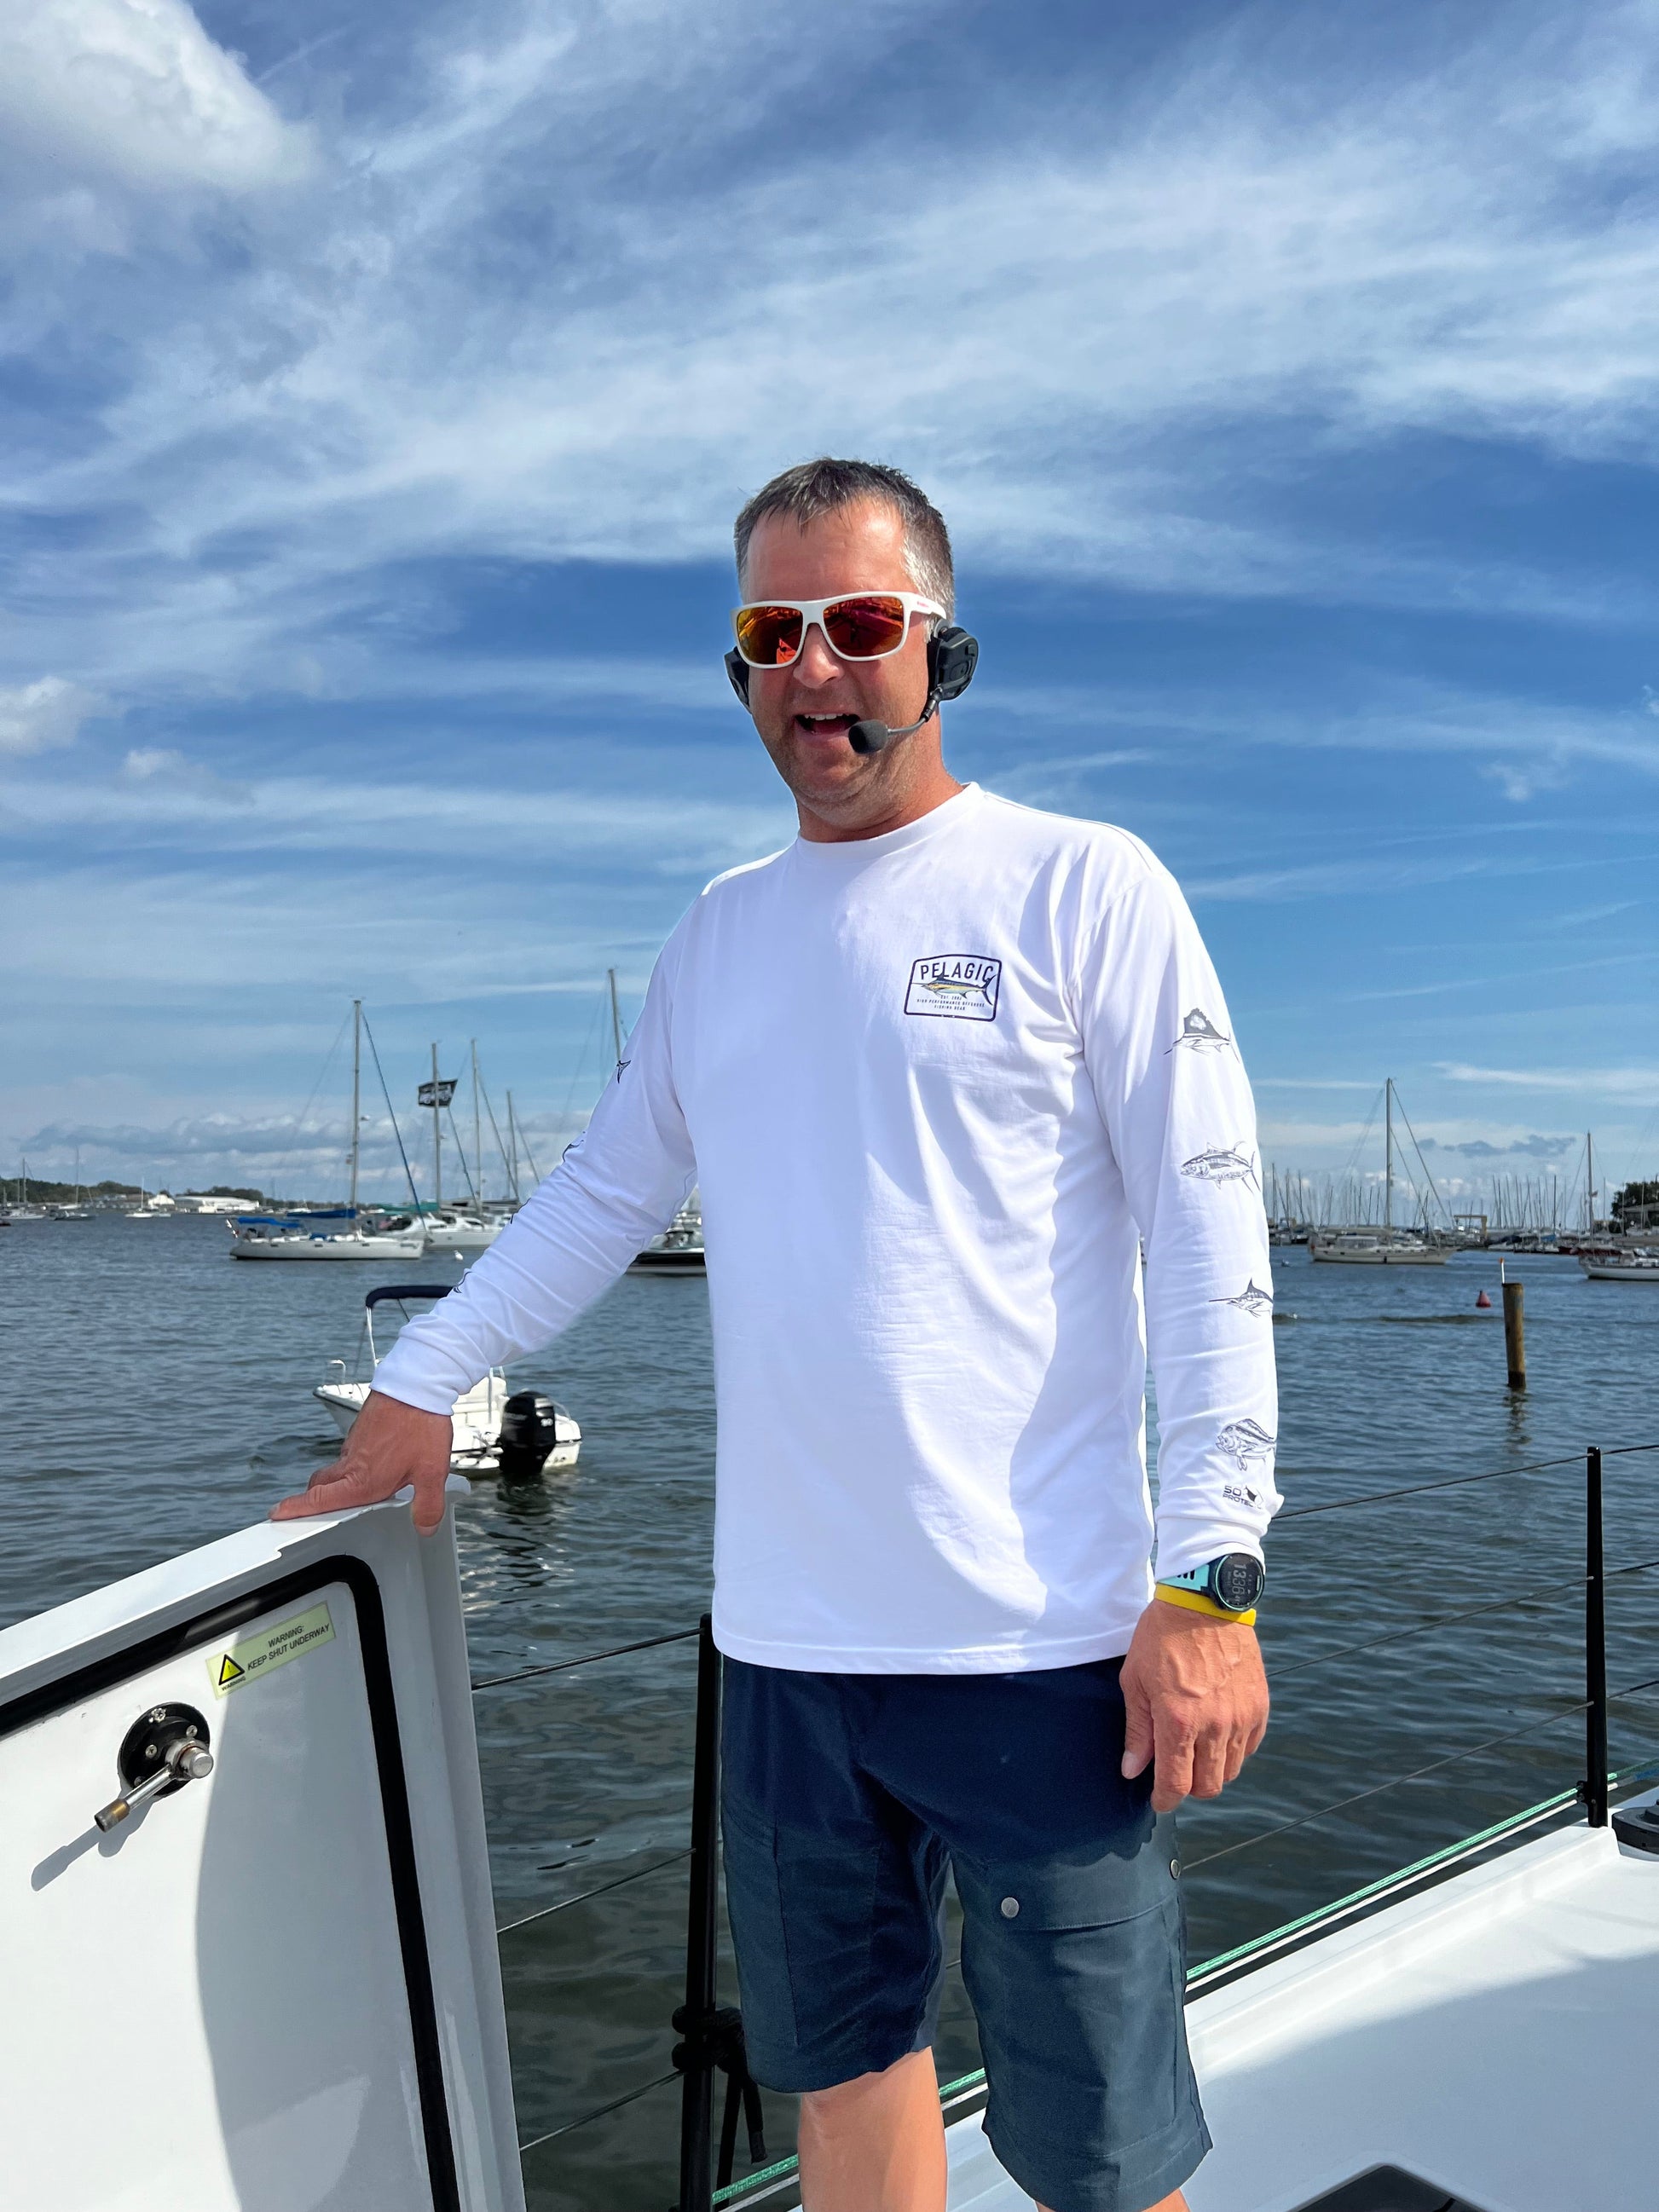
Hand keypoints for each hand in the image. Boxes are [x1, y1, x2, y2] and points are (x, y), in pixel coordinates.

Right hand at [271, 1390, 454, 1535]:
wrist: (417, 1383)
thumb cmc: (419, 1423)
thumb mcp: (432, 1472)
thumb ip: (428, 1506)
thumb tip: (424, 1527)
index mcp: (362, 1479)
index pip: (320, 1499)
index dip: (296, 1509)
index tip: (277, 1513)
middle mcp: (351, 1461)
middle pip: (320, 1484)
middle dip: (312, 1498)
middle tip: (307, 1508)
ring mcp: (354, 1442)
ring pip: (337, 1466)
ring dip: (337, 1479)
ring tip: (353, 1490)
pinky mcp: (361, 1428)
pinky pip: (350, 1451)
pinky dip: (354, 1461)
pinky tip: (376, 1462)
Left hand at [1120, 1598, 1268, 1814]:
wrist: (1205, 1601)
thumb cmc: (1161, 1637)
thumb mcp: (1136, 1680)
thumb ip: (1137, 1730)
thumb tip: (1132, 1770)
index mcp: (1179, 1722)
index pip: (1177, 1784)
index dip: (1165, 1800)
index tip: (1159, 1801)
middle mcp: (1215, 1725)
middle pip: (1208, 1786)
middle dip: (1189, 1787)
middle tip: (1175, 1771)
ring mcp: (1241, 1716)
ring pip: (1231, 1770)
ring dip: (1212, 1770)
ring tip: (1195, 1750)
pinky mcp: (1259, 1705)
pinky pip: (1249, 1746)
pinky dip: (1234, 1749)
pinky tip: (1217, 1733)